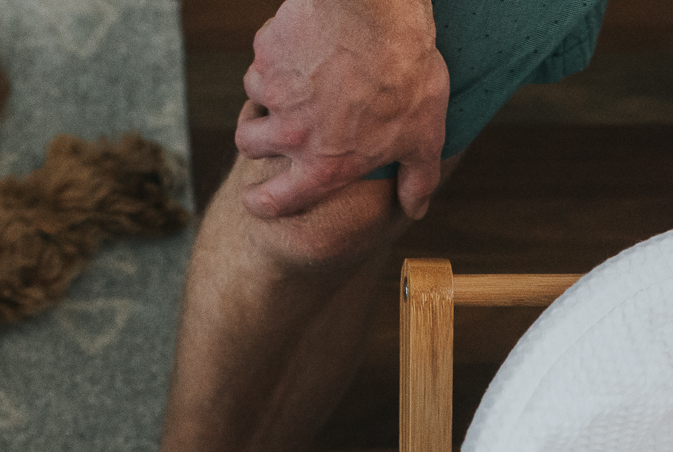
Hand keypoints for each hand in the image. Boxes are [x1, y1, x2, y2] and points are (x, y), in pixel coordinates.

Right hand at [234, 0, 449, 219]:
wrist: (377, 15)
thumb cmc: (405, 76)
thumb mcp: (423, 136)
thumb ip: (417, 179)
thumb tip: (415, 210)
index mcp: (324, 165)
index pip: (274, 200)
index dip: (259, 203)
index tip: (253, 199)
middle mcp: (290, 134)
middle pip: (249, 144)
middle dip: (257, 139)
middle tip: (275, 128)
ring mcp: (273, 91)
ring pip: (255, 97)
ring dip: (271, 90)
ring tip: (302, 79)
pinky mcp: (266, 51)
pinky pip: (263, 57)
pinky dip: (278, 54)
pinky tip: (306, 46)